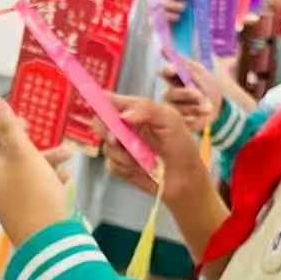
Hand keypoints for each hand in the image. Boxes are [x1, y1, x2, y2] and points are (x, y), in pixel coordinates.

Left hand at [0, 98, 70, 243]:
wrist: (47, 241)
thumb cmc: (33, 194)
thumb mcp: (22, 153)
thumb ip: (7, 125)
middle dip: (16, 131)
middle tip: (28, 123)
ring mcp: (9, 190)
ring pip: (23, 162)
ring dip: (44, 153)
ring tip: (66, 152)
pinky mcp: (25, 203)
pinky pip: (35, 181)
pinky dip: (50, 174)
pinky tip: (65, 176)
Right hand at [96, 96, 213, 205]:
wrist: (186, 179)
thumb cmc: (182, 146)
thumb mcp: (171, 120)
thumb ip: (147, 110)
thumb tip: (123, 115)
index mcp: (137, 113)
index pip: (113, 102)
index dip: (101, 101)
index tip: (94, 101)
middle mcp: (127, 128)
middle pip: (101, 122)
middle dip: (105, 130)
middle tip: (115, 138)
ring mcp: (123, 147)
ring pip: (106, 146)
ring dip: (122, 154)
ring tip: (143, 158)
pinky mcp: (121, 166)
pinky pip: (111, 164)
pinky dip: (125, 167)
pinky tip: (140, 168)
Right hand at [163, 63, 222, 133]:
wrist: (219, 108)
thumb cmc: (207, 87)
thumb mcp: (201, 74)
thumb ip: (187, 65)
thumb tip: (168, 51)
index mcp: (175, 79)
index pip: (168, 73)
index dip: (169, 71)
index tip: (172, 70)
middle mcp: (172, 95)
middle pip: (172, 94)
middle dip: (185, 94)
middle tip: (198, 94)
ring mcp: (174, 110)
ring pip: (178, 109)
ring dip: (194, 108)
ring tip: (209, 108)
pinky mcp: (180, 122)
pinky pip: (183, 121)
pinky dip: (192, 118)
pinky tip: (198, 117)